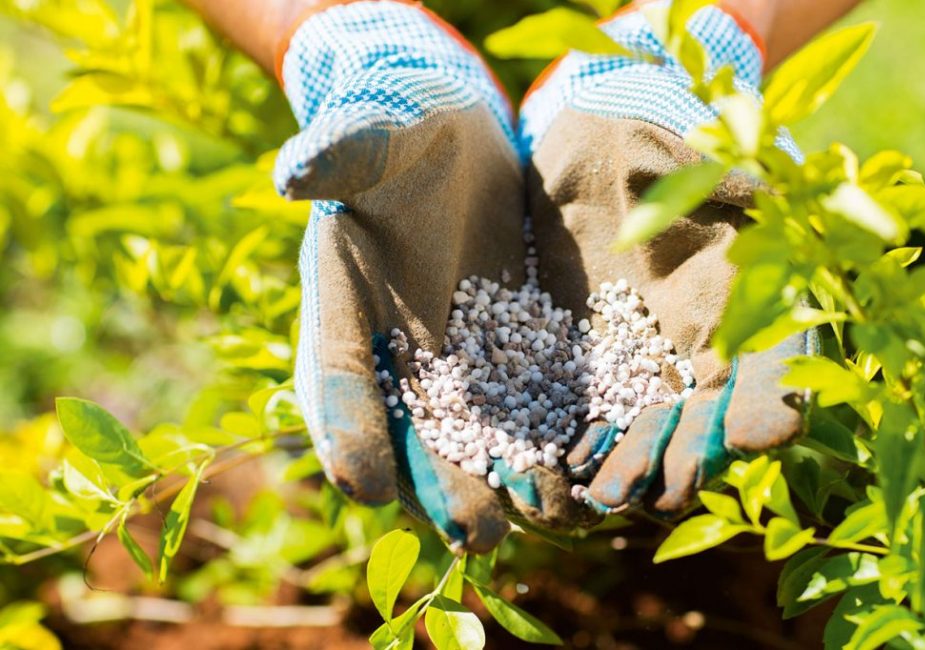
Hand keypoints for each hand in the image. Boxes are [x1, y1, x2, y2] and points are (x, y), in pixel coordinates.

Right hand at [275, 1, 587, 551]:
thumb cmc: (399, 135)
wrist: (454, 143)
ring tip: (545, 516)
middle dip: (441, 484)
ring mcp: (455, 363)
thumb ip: (341, 154)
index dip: (347, 428)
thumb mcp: (372, 137)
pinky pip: (528, 406)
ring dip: (505, 482)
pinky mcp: (512, 353)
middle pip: (410, 433)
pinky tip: (587, 472)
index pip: (339, 379)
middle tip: (476, 532)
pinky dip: (551, 441)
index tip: (364, 480)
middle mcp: (396, 356)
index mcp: (343, 312)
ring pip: (473, 437)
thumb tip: (295, 171)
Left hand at [521, 3, 816, 515]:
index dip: (768, 405)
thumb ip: (738, 223)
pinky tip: (562, 465)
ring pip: (644, 431)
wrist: (596, 142)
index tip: (758, 432)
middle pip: (702, 422)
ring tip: (606, 492)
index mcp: (748, 310)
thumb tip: (762, 256)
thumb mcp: (712, 173)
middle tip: (661, 489)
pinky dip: (575, 443)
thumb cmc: (666, 149)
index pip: (772, 372)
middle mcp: (698, 351)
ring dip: (630, 467)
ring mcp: (640, 364)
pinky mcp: (583, 364)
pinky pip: (583, 414)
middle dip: (684, 458)